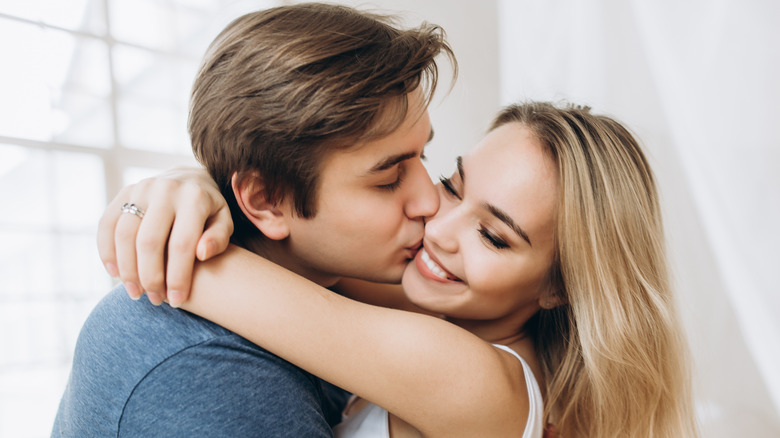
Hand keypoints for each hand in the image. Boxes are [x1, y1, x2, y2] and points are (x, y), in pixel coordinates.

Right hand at [97, 167, 232, 306]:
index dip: (177, 277)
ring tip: (136, 293)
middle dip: (150, 277)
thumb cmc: (209, 212)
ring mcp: (141, 188)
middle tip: (156, 299)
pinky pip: (107, 224)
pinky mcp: (123, 192)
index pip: (181, 244)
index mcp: (194, 198)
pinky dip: (107, 251)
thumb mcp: (224, 222)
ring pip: (124, 235)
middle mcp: (165, 189)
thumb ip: (219, 238)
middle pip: (149, 242)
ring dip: (127, 270)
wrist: (189, 180)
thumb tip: (202, 254)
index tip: (178, 301)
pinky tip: (116, 274)